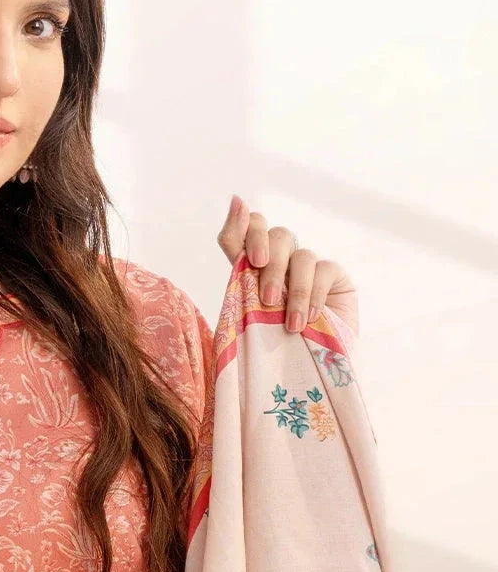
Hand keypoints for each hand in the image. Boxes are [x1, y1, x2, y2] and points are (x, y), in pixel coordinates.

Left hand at [217, 194, 359, 337]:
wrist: (307, 372)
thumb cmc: (273, 344)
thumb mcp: (248, 305)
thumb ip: (238, 257)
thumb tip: (236, 199)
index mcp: (256, 264)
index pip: (249, 226)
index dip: (245, 227)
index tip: (247, 253)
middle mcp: (283, 259)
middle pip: (276, 235)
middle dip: (269, 264)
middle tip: (267, 297)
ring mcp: (309, 266)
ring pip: (300, 254)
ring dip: (294, 290)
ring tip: (290, 323)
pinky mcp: (334, 275)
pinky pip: (323, 269)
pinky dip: (313, 295)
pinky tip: (310, 319)